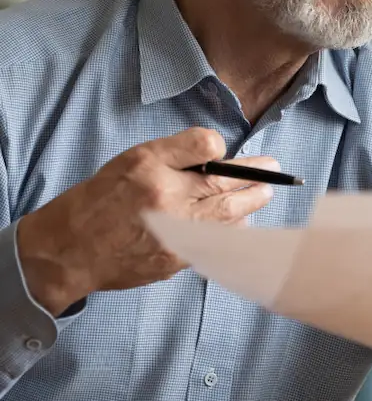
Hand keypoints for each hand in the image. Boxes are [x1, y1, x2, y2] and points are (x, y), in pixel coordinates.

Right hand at [17, 127, 277, 315]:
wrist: (70, 250)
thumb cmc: (100, 200)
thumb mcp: (129, 162)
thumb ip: (172, 156)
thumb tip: (217, 155)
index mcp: (149, 164)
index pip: (204, 145)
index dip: (219, 147)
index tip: (225, 152)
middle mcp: (164, 194)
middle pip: (224, 182)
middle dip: (255, 175)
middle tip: (273, 171)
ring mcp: (173, 228)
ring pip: (229, 213)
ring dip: (252, 202)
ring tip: (264, 194)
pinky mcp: (178, 255)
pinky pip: (218, 239)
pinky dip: (234, 229)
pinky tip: (243, 222)